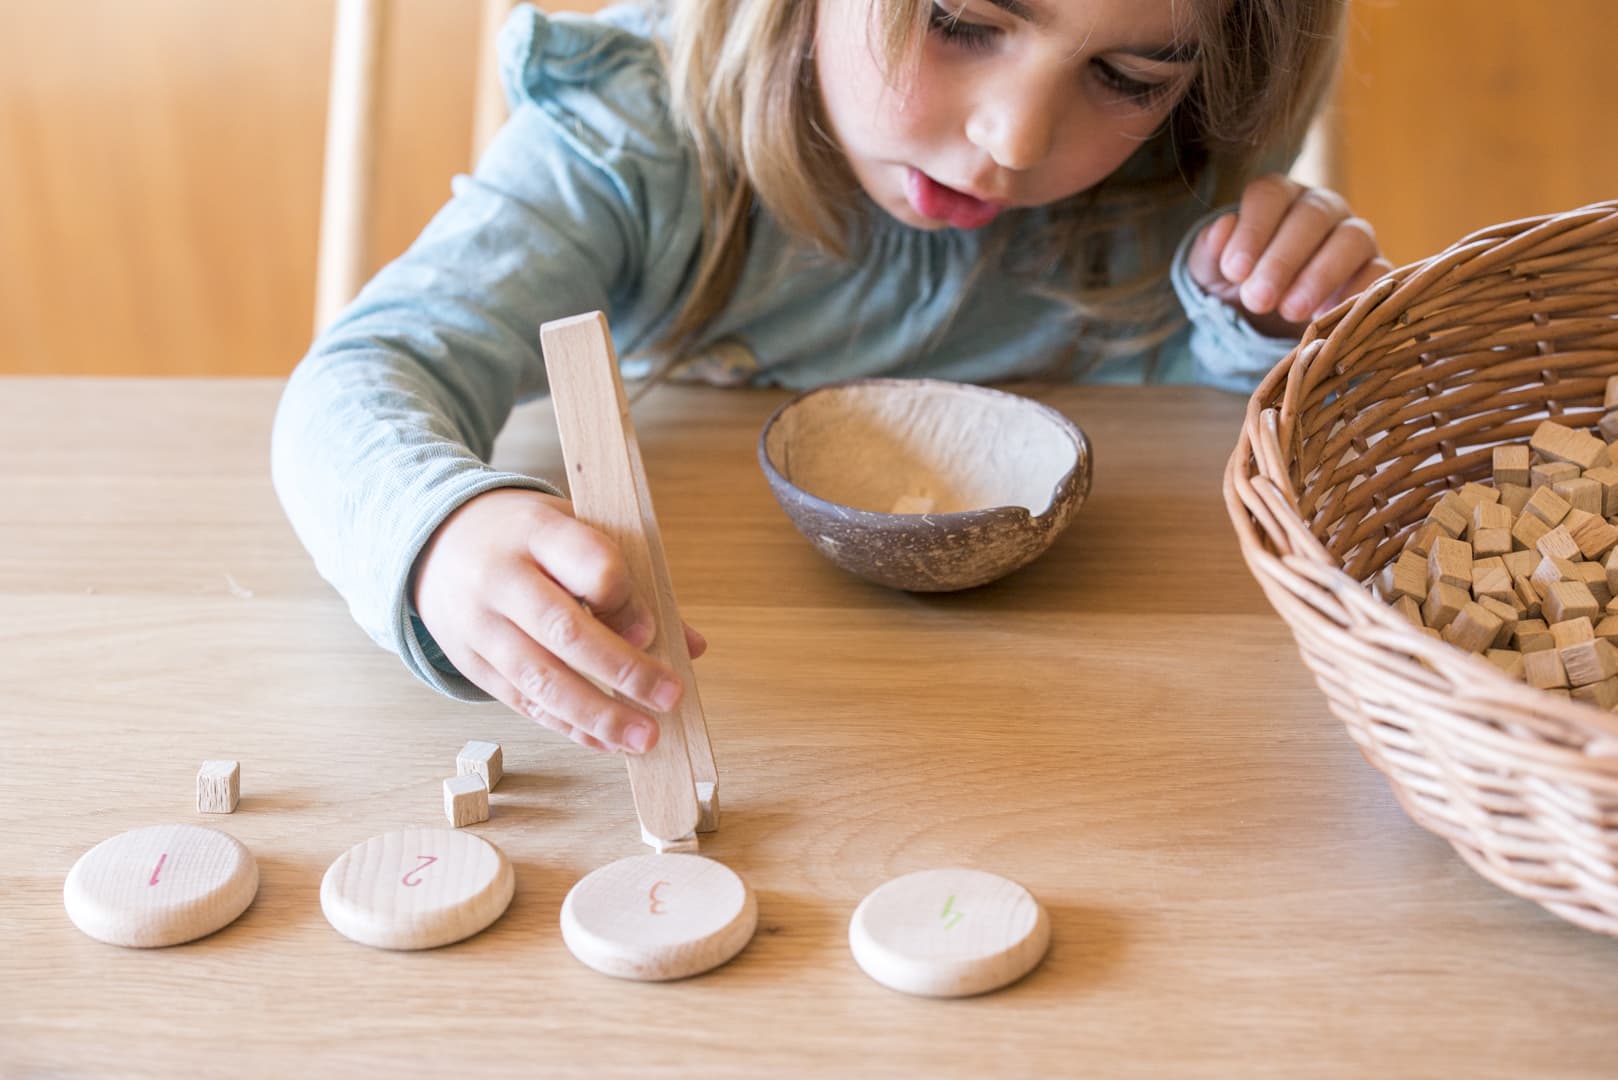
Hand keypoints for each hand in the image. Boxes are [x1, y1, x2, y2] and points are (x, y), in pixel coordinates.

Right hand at [410, 488, 707, 752]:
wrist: (438, 540)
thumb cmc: (527, 539)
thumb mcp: (575, 533)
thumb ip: (631, 582)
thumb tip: (691, 645)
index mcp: (537, 532)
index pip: (589, 564)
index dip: (625, 599)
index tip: (651, 629)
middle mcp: (502, 578)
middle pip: (566, 631)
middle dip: (624, 670)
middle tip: (669, 696)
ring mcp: (481, 624)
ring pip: (541, 679)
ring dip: (599, 714)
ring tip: (645, 736)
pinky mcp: (472, 662)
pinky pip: (524, 703)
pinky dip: (570, 726)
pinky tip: (607, 741)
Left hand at [1187, 174, 1392, 336]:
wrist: (1265, 320)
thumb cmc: (1239, 284)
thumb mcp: (1210, 272)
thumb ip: (1208, 251)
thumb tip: (1222, 228)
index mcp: (1278, 198)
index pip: (1270, 194)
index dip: (1253, 229)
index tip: (1234, 271)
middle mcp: (1321, 208)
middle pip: (1311, 215)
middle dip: (1282, 259)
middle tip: (1257, 299)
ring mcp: (1353, 235)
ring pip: (1351, 238)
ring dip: (1320, 275)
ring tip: (1290, 311)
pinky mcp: (1376, 268)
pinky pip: (1379, 272)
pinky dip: (1356, 293)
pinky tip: (1325, 317)